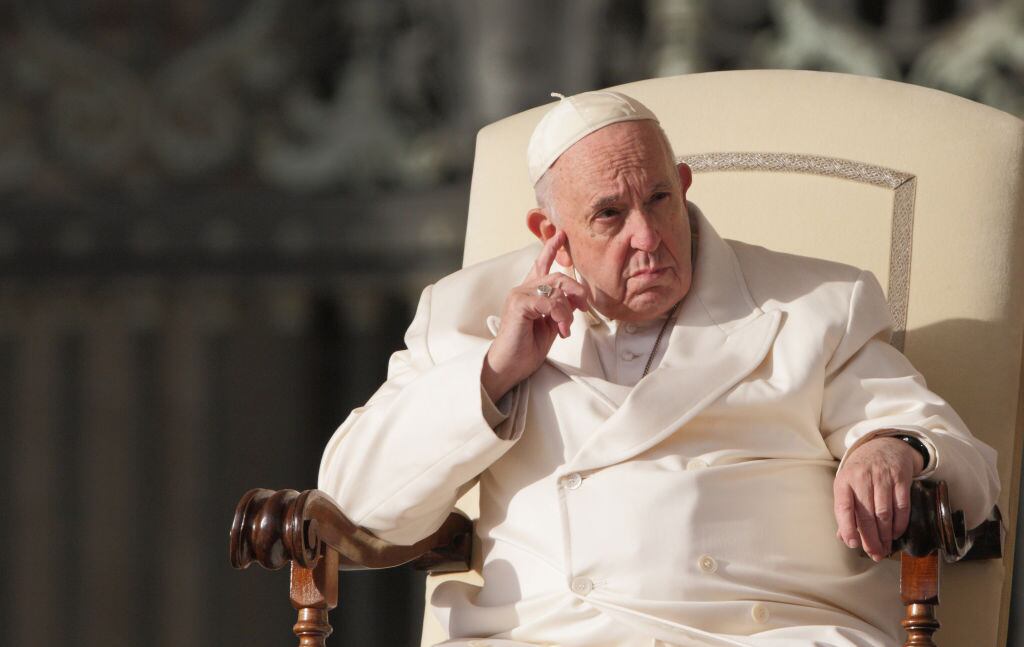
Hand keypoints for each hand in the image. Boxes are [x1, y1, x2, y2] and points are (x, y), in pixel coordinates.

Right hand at [482, 231, 587, 401]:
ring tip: (565, 329)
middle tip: (584, 307)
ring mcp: (518, 295)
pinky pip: (548, 302)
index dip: (551, 249)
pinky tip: (559, 329)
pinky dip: (559, 316)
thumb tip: (577, 299)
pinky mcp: (518, 304)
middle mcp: (523, 289)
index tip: (560, 234)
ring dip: (567, 311)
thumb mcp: (551, 325)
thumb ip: (561, 308)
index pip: (541, 265)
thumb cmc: (527, 348)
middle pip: (557, 276)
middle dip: (576, 290)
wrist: (509, 366)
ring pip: (555, 289)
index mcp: (530, 293)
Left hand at [833, 436, 924, 560]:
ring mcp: (882, 477)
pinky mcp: (900, 478)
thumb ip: (845, 510)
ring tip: (885, 548)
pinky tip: (896, 534)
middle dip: (871, 539)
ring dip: (885, 535)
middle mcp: (862, 478)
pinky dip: (900, 523)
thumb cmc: (861, 472)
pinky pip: (901, 506)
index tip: (853, 544)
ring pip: (884, 513)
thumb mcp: (847, 484)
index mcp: (844, 481)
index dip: (848, 527)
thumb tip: (844, 537)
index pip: (844, 507)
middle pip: (867, 515)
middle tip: (874, 554)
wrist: (884, 446)